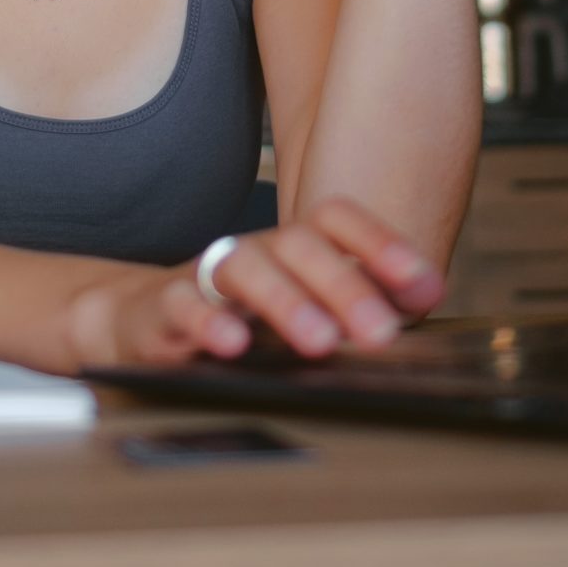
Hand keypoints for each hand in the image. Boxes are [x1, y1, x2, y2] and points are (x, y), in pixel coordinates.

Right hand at [62, 195, 445, 367]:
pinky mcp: (163, 310)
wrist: (139, 320)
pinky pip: (182, 307)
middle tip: (382, 333)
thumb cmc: (239, 319)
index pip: (336, 221)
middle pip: (300, 245)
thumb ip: (360, 301)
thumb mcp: (302, 309)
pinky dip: (206, 324)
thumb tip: (428, 294)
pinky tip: (232, 345)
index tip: (424, 285)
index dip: (382, 246)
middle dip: (345, 286)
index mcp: (291, 247)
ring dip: (286, 302)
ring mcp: (206, 276)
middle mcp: (255, 251)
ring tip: (319, 342)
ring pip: (245, 268)